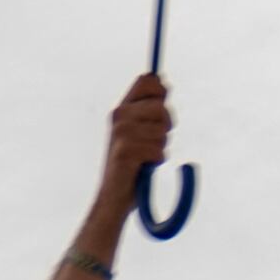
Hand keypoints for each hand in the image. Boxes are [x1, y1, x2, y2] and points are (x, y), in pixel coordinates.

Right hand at [94, 74, 172, 205]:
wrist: (114, 198)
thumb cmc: (132, 167)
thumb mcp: (140, 133)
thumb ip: (149, 110)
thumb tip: (164, 83)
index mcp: (122, 110)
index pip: (148, 81)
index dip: (161, 92)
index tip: (161, 106)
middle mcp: (119, 116)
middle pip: (161, 106)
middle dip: (165, 126)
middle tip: (153, 143)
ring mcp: (121, 133)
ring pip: (162, 131)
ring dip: (160, 148)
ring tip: (145, 158)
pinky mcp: (126, 151)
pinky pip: (159, 151)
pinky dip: (156, 162)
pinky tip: (142, 168)